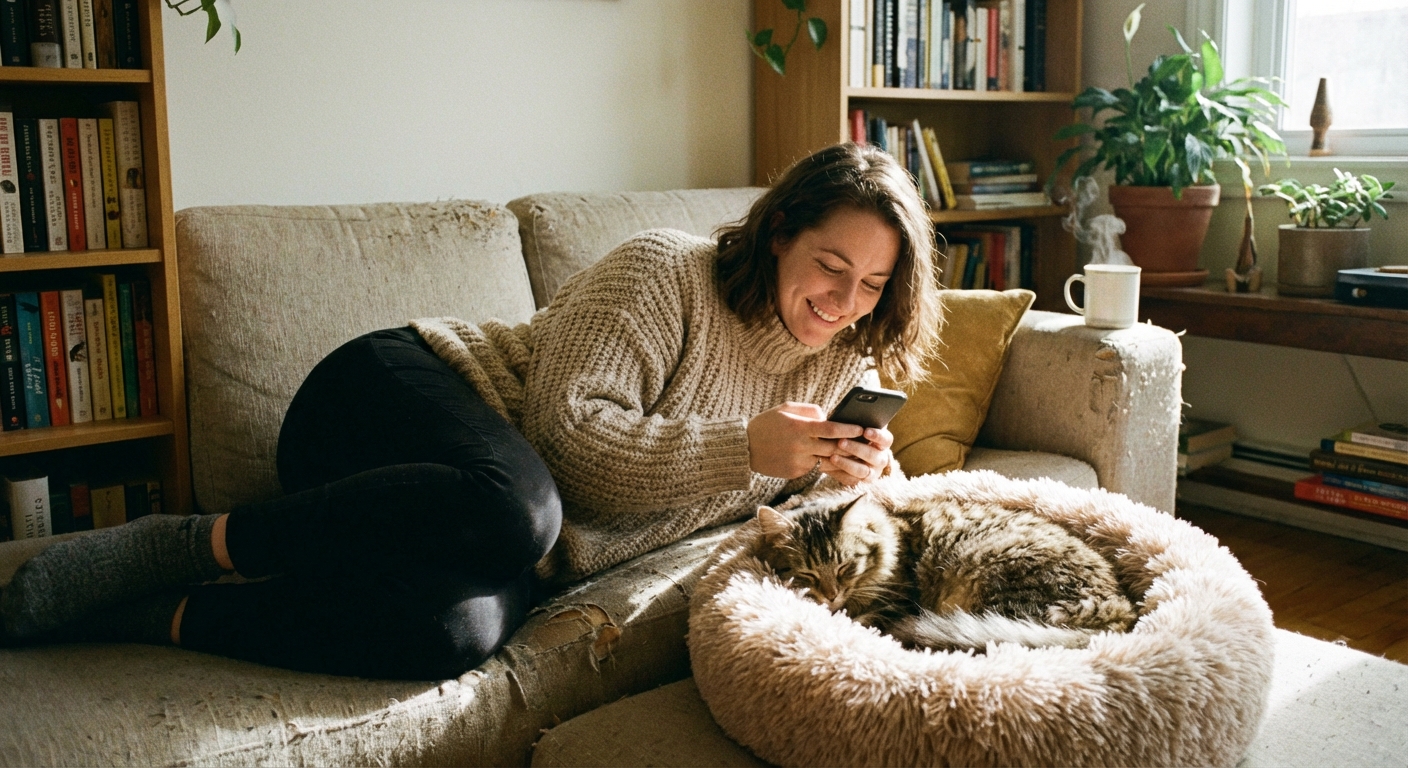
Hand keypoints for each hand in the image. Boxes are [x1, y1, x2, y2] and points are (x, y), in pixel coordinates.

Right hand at [747, 402, 889, 484]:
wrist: (744, 448)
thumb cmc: (767, 424)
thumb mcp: (786, 408)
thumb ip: (810, 411)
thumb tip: (829, 416)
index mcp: (799, 427)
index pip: (831, 428)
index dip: (848, 429)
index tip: (861, 428)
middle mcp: (801, 446)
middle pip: (834, 447)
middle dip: (849, 446)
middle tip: (863, 443)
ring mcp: (798, 462)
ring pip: (827, 461)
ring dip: (839, 458)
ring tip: (851, 453)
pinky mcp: (795, 473)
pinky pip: (814, 468)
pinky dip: (822, 463)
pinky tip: (830, 460)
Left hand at [821, 425, 893, 486]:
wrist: (844, 450)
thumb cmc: (853, 433)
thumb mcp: (857, 426)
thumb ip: (858, 421)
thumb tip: (854, 413)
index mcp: (883, 443)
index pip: (886, 439)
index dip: (877, 436)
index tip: (865, 431)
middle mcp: (881, 458)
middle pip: (874, 456)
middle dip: (857, 449)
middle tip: (841, 442)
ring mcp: (872, 472)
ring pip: (863, 471)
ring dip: (847, 463)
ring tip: (832, 456)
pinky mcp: (860, 481)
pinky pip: (852, 480)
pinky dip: (840, 472)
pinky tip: (829, 465)